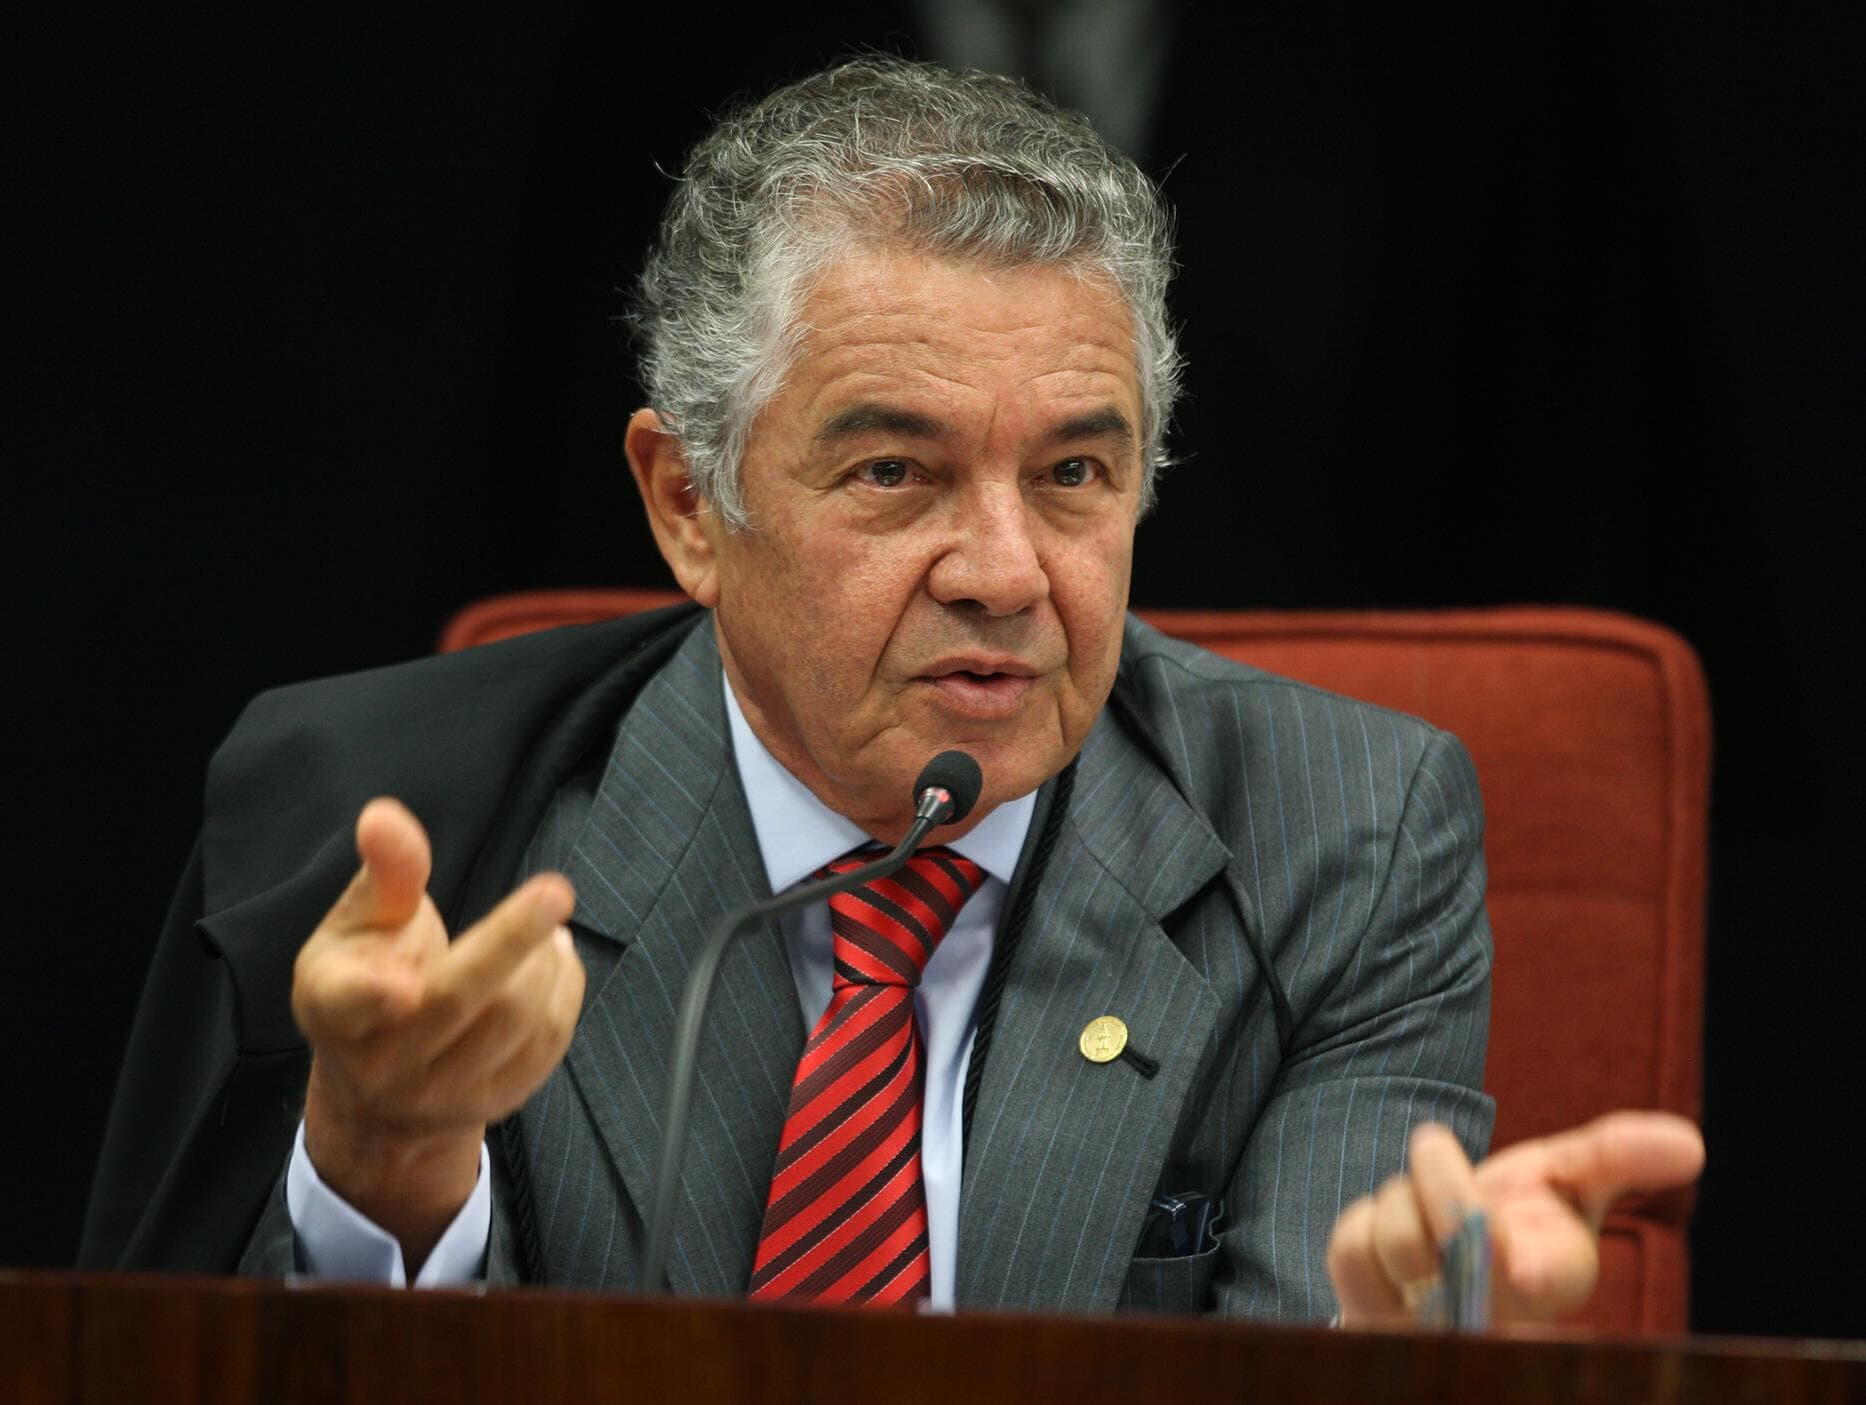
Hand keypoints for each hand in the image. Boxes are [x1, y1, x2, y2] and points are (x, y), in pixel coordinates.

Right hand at [291, 797, 584, 1268]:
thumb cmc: (369, 977)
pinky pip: (547, 1046)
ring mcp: (439, 1094)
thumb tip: (383, 816)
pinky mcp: (492, 1105)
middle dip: (512, 939)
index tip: (404, 984)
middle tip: (554, 891)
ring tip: (547, 924)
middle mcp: (383, 1062)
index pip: (350, 1003)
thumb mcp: (359, 923)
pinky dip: (565, 990)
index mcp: (336, 1008)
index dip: (375, 994)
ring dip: (545, 961)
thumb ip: (385, 872)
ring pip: (513, 1022)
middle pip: (458, 1000)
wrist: (381, 1091)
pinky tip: (556, 958)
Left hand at [1325, 1111, 1705, 1327]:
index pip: (1545, 1283)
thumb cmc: (1522, 1223)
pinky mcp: (1368, 1325)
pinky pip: (1350, 1249)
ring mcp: (1427, 1330)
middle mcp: (1493, 1319)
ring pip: (1396, 1238)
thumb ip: (1616, 1159)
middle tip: (1434, 1141)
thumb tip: (1688, 1144)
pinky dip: (1366, 1219)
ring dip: (1402, 1196)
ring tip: (1424, 1200)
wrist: (1453, 1272)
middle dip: (1443, 1184)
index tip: (1524, 1264)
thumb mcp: (1569, 1185)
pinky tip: (1390, 1235)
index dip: (1529, 1272)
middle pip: (1458, 1246)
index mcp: (1555, 1283)